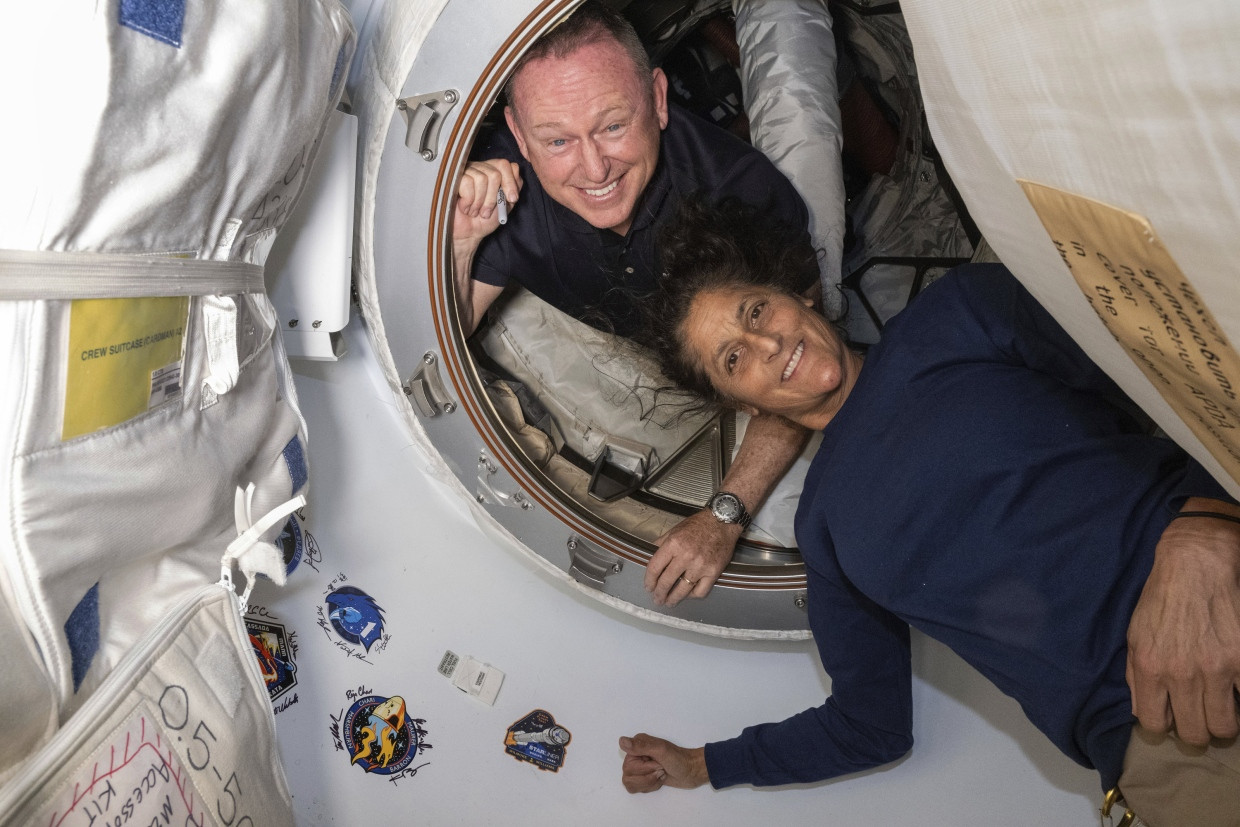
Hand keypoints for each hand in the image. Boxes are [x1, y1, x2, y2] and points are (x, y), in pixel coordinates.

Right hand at [453, 160, 520, 246]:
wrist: (468, 233)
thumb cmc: (485, 219)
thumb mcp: (506, 204)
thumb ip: (514, 187)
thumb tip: (515, 170)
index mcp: (493, 172)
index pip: (505, 164)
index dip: (510, 182)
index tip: (512, 199)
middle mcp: (480, 168)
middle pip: (495, 174)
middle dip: (493, 198)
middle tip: (486, 211)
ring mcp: (466, 171)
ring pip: (481, 179)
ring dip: (480, 202)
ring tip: (475, 211)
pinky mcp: (453, 178)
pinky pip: (467, 182)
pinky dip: (468, 201)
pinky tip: (465, 208)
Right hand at [619, 734, 708, 792]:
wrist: (692, 771)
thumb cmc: (679, 759)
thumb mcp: (661, 750)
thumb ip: (641, 746)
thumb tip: (621, 741)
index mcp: (637, 744)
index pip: (627, 764)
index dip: (643, 769)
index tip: (657, 763)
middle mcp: (635, 755)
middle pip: (628, 776)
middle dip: (648, 776)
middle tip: (661, 769)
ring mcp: (639, 767)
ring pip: (630, 784)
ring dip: (649, 782)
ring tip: (661, 774)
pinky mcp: (643, 777)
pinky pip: (636, 789)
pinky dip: (650, 787)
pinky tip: (659, 779)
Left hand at [645, 510, 740, 606]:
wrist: (722, 522)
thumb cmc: (698, 525)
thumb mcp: (674, 530)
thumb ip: (661, 544)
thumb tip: (650, 556)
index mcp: (673, 544)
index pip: (655, 568)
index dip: (649, 581)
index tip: (648, 587)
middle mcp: (686, 556)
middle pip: (667, 582)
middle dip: (659, 593)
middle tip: (657, 599)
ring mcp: (700, 566)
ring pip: (682, 590)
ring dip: (673, 599)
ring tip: (669, 602)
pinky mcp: (714, 572)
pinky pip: (700, 591)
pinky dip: (692, 596)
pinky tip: (687, 595)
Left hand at [1126, 507, 1239, 745]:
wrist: (1195, 565)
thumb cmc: (1161, 599)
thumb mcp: (1134, 635)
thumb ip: (1136, 674)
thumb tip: (1142, 710)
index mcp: (1149, 668)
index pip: (1154, 724)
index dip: (1164, 727)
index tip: (1173, 719)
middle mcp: (1181, 674)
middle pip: (1194, 734)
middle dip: (1197, 731)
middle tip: (1200, 717)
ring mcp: (1216, 669)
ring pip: (1224, 726)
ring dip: (1222, 722)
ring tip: (1221, 707)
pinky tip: (1233, 687)